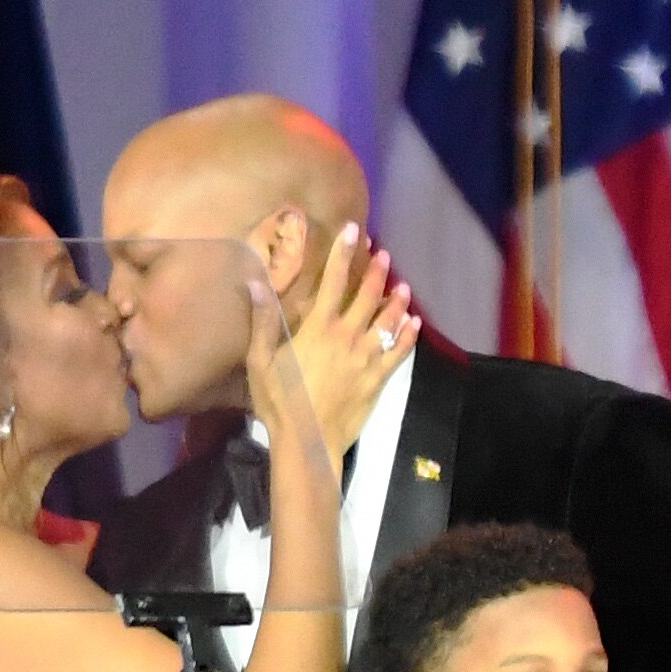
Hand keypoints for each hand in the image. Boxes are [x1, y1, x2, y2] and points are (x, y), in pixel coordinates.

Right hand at [263, 224, 412, 463]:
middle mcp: (346, 337)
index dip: (342, 253)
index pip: (332, 281)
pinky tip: (415, 324)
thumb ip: (262, 321)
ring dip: (396, 302)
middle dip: (375, 272)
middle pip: (366, 296)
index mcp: (317, 328)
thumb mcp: (260, 361)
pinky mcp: (377, 380)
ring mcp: (365, 359)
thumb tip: (255, 283)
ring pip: (387, 322)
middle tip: (383, 253)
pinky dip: (408, 337)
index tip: (353, 231)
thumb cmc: (278, 402)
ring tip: (403, 285)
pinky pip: (398, 354)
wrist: (307, 441)